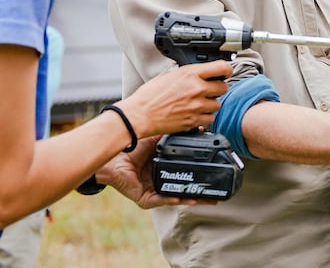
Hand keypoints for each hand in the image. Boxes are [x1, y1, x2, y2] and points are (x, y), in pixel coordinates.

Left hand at [97, 137, 218, 208]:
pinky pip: (161, 201)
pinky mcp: (146, 199)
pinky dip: (171, 200)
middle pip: (185, 191)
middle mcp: (162, 183)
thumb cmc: (134, 147)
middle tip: (215, 196)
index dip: (200, 178)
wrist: (114, 156)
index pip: (186, 176)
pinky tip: (182, 199)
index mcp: (166, 170)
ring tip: (203, 199)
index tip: (215, 177)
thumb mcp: (160, 138)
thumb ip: (177, 134)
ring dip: (190, 199)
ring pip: (176, 198)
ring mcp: (155, 193)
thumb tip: (198, 127)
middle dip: (200, 195)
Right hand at [123, 61, 232, 137]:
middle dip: (217, 88)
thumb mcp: (168, 75)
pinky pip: (210, 118)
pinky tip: (195, 113)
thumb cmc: (149, 96)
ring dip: (211, 103)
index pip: (221, 67)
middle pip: (223, 87)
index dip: (226, 69)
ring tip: (199, 103)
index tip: (225, 72)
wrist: (139, 115)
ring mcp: (196, 106)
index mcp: (190, 74)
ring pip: (218, 104)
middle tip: (209, 90)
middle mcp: (196, 89)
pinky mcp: (194, 121)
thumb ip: (187, 74)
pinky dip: (205, 117)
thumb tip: (200, 73)